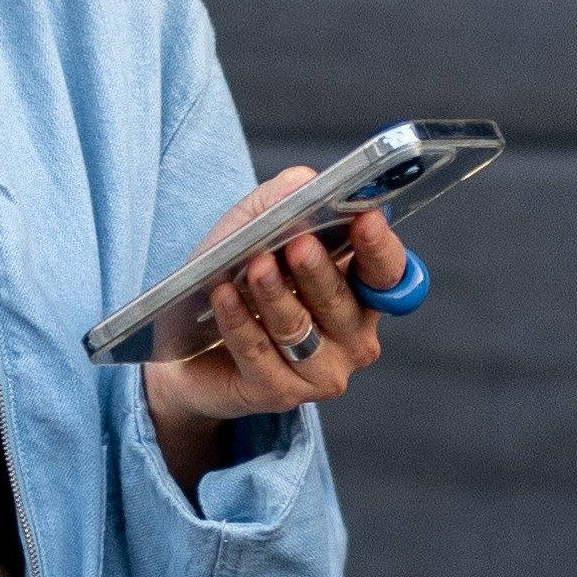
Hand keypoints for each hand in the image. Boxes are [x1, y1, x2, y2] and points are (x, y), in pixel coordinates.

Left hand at [142, 170, 403, 448]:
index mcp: (362, 294)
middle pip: (343, 303)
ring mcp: (320, 373)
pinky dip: (240, 324)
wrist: (187, 349)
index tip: (365, 217)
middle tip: (299, 243)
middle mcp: (353, 339)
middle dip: (319, 272)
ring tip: (254, 266)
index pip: (389, 273)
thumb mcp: (252, 228)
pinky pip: (261, 357)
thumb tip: (304, 181)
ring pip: (302, 331)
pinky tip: (224, 296)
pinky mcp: (280, 395)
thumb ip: (279, 200)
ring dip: (276, 297)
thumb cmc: (234, 280)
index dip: (379, 246)